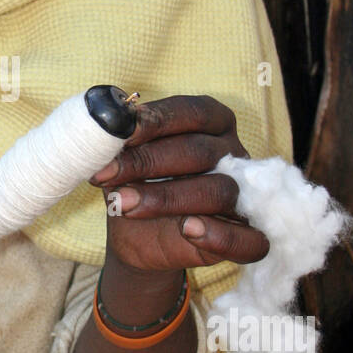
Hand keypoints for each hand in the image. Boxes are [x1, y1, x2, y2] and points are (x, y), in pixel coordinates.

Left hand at [89, 94, 268, 273]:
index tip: (120, 132)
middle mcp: (233, 154)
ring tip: (123, 203)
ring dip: (166, 197)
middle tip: (104, 174)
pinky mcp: (248, 237)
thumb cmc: (134, 186)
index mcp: (212, 123)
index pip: (192, 112)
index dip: (157, 120)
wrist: (137, 240)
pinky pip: (248, 239)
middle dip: (148, 161)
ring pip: (218, 190)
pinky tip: (187, 229)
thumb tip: (104, 129)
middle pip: (200, 151)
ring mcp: (244, 196)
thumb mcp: (122, 162)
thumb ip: (120, 144)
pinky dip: (219, 235)